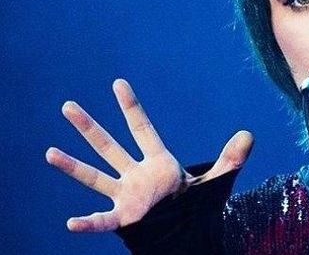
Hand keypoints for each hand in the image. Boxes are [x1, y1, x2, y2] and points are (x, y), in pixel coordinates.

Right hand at [46, 79, 252, 231]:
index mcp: (158, 162)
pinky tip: (71, 223)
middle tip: (67, 106)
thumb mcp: (215, 182)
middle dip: (89, 128)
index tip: (118, 83)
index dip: (131, 107)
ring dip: (73, 166)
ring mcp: (127, 196)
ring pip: (95, 177)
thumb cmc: (195, 207)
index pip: (141, 128)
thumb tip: (249, 134)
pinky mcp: (125, 219)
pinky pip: (103, 220)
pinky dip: (88, 223)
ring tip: (49, 152)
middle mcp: (137, 175)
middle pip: (109, 146)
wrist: (185, 235)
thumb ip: (230, 159)